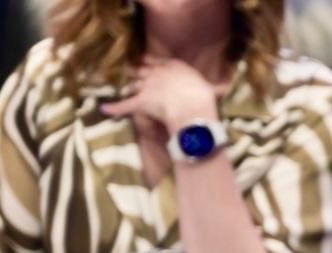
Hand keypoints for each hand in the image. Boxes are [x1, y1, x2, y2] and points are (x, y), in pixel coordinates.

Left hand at [100, 58, 221, 133]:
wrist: (192, 109)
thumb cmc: (203, 98)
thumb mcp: (211, 90)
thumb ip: (214, 88)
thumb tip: (226, 86)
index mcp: (174, 67)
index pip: (161, 62)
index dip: (155, 64)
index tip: (151, 64)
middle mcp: (157, 73)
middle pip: (144, 71)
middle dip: (139, 72)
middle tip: (134, 73)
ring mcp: (147, 86)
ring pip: (134, 84)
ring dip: (130, 86)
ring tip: (125, 87)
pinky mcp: (139, 102)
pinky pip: (124, 105)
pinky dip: (114, 108)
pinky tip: (105, 109)